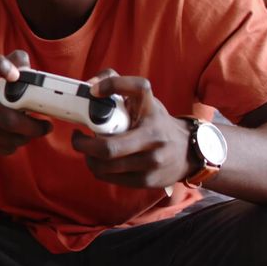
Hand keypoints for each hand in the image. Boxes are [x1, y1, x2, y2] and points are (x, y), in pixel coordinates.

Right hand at [0, 47, 50, 155]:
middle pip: (7, 118)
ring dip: (25, 138)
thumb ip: (15, 63)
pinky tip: (12, 139)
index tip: (15, 75)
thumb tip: (30, 70)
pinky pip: (0, 148)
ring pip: (7, 138)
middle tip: (46, 126)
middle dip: (32, 127)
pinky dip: (12, 146)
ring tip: (29, 133)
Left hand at [71, 72, 191, 189]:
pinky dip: (98, 169)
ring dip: (88, 157)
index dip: (112, 85)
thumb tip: (90, 86)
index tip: (93, 91)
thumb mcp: (145, 101)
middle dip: (83, 144)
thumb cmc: (157, 123)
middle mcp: (154, 136)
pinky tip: (100, 161)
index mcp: (152, 110)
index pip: (138, 88)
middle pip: (107, 147)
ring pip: (103, 165)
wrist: (188, 152)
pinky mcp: (147, 180)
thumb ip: (119, 86)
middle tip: (78, 137)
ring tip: (89, 150)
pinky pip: (109, 177)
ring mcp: (152, 161)